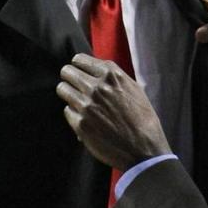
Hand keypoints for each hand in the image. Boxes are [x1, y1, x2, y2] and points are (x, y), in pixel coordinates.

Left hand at [58, 53, 170, 167]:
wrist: (144, 148)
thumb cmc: (143, 120)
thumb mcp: (134, 90)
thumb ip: (113, 78)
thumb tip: (95, 72)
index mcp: (111, 74)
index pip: (79, 60)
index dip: (78, 67)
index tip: (79, 74)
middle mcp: (97, 86)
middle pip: (67, 72)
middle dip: (69, 79)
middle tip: (74, 87)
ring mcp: (87, 105)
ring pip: (62, 89)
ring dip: (69, 95)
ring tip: (78, 104)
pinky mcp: (80, 123)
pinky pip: (67, 111)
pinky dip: (74, 115)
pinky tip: (86, 120)